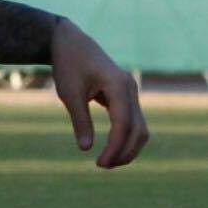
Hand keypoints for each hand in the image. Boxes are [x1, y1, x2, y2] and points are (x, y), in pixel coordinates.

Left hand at [51, 19, 148, 167]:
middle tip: (103, 166)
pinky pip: (132, 121)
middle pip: (138, 129)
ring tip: (107, 162)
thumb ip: (79, 120)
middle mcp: (131, 89)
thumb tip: (85, 149)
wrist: (69, 42)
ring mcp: (131, 92)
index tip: (100, 162)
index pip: (123, 124)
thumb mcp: (69, 93)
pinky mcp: (125, 95)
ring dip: (128, 147)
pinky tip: (112, 149)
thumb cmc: (68, 65)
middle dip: (124, 151)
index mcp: (119, 86)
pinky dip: (125, 137)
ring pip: (139, 127)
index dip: (115, 146)